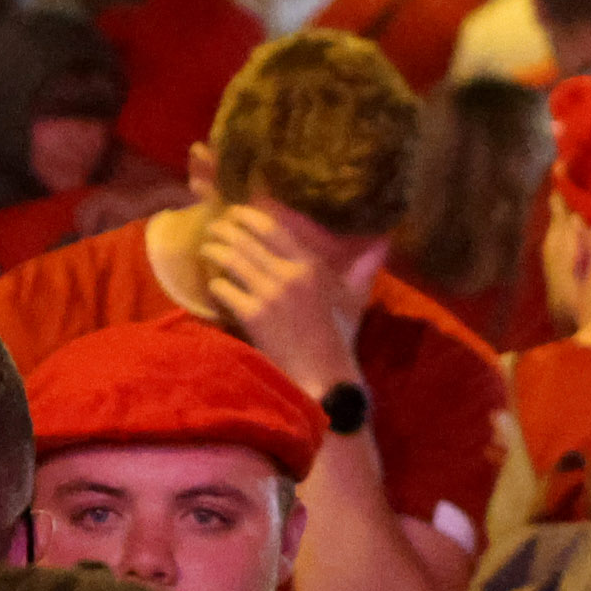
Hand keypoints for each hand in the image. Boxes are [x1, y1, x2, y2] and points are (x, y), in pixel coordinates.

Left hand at [197, 199, 372, 396]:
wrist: (324, 377)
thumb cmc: (339, 339)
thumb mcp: (354, 298)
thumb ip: (363, 268)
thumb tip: (384, 242)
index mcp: (312, 265)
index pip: (273, 227)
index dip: (249, 215)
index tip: (238, 212)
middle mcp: (290, 274)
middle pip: (245, 239)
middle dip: (224, 230)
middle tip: (214, 228)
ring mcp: (269, 294)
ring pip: (230, 259)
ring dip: (214, 251)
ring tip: (207, 249)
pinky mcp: (252, 316)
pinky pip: (224, 290)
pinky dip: (215, 285)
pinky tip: (214, 284)